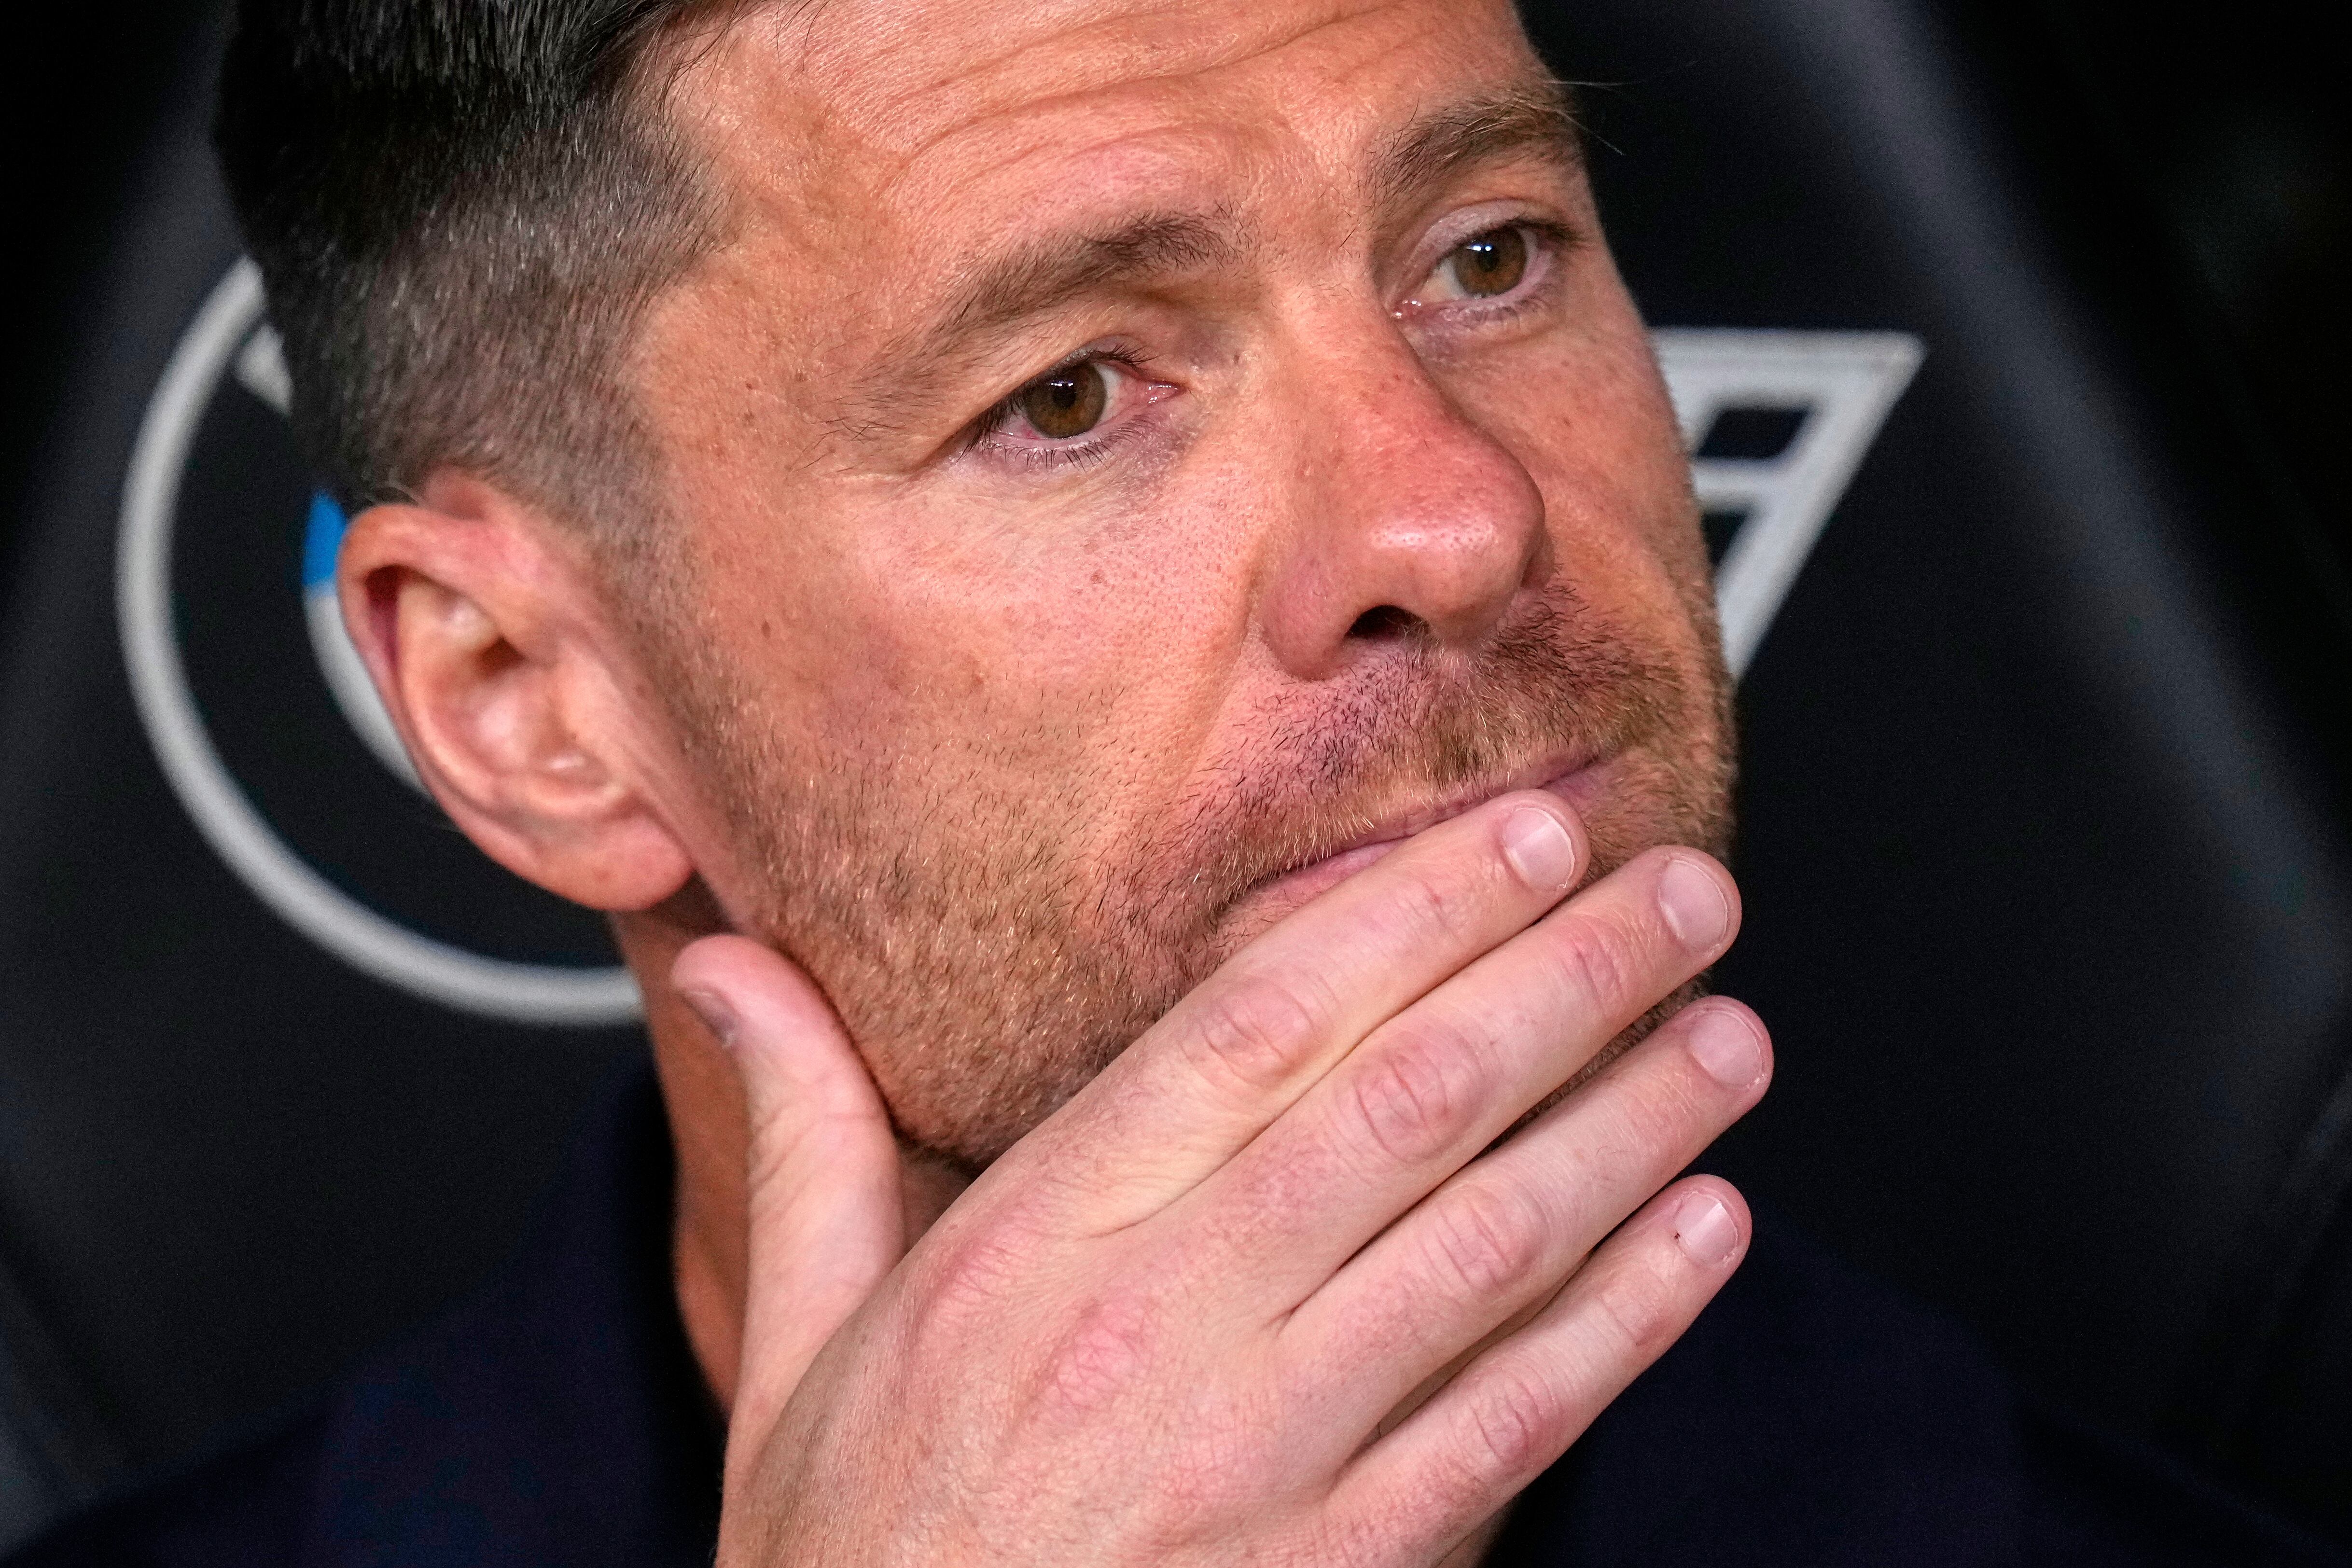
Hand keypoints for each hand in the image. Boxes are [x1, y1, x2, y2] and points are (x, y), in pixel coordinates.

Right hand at [675, 793, 1769, 1565]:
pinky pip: (1512, 1421)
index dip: (1413, 913)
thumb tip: (734, 963)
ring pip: (1484, 1246)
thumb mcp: (793, 1344)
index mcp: (1031, 1246)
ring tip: (1729, 1040)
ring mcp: (1263, 1456)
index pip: (1256, 1026)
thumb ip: (806, 1135)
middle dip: (1565, 981)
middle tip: (1685, 894)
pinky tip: (1705, 1231)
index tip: (1527, 837)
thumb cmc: (857, 1556)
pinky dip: (1624, 1319)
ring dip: (1628, 1129)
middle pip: (1404, 1105)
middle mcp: (1158, 1328)